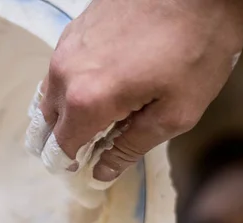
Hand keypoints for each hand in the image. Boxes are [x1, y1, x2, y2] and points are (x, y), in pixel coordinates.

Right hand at [26, 0, 242, 180]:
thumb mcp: (177, 112)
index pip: (61, 147)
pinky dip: (68, 89)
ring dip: (62, 115)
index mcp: (87, 100)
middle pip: (46, 123)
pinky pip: (58, 71)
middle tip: (90, 147)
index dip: (69, 165)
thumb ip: (132, 146)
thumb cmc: (196, 47)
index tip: (86, 170)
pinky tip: (94, 88)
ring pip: (48, 96)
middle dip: (62, 142)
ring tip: (92, 120)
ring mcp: (65, 48)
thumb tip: (101, 172)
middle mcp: (65, 74)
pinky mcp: (73, 31)